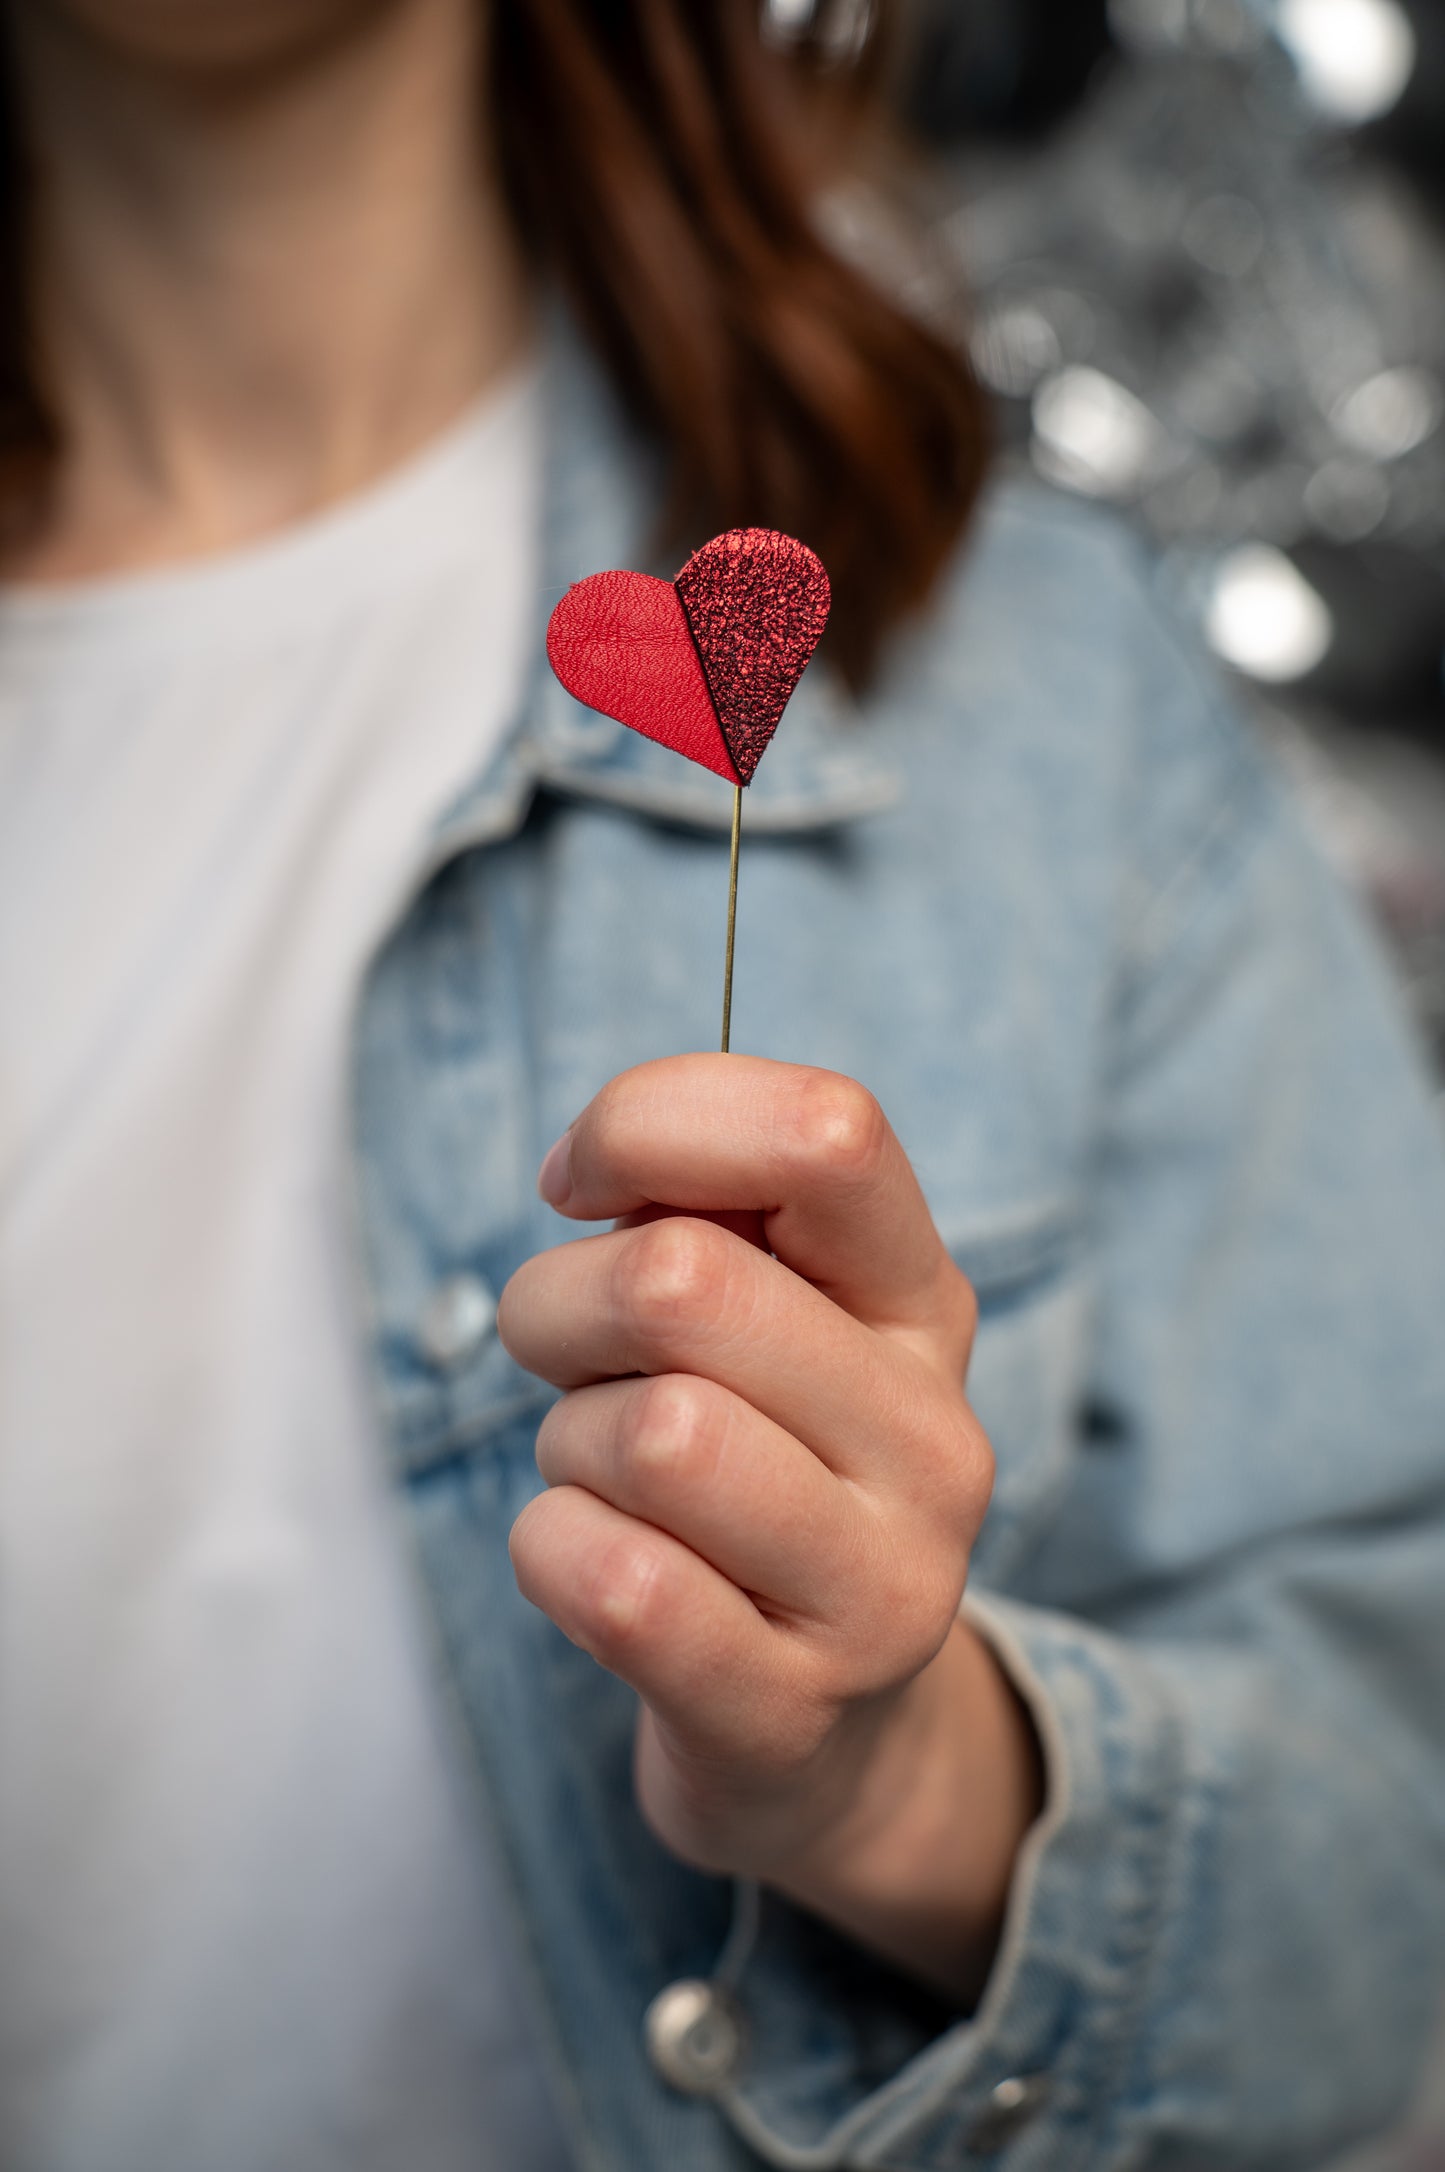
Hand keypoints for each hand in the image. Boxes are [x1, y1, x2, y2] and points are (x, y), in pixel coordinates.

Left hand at [498, 1056, 1041, 2002]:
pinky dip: (553, 1553)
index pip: (826, 1133)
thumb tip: (594, 1171)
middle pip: (681, 1282)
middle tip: (566, 1365)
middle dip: (557, 1307)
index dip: (653, 1123)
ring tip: (604, 1480)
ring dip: (567, 1445)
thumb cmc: (754, 1480)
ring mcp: (884, 1586)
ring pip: (650, 1434)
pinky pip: (615, 1584)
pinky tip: (593, 1566)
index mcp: (922, 1304)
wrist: (826, 1745)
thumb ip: (697, 1215)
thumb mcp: (762, 1326)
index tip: (578, 1188)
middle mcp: (934, 1437)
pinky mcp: (793, 1713)